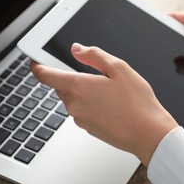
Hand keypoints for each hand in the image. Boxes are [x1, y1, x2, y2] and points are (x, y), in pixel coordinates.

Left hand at [30, 44, 177, 166]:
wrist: (148, 133)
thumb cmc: (137, 103)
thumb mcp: (119, 68)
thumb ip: (94, 55)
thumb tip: (78, 49)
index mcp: (77, 87)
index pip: (44, 75)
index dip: (37, 65)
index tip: (36, 61)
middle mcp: (74, 105)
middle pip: (62, 86)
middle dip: (74, 78)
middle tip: (97, 75)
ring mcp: (80, 119)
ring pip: (74, 99)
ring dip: (86, 92)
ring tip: (111, 92)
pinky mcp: (89, 128)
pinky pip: (84, 111)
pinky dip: (93, 105)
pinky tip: (113, 105)